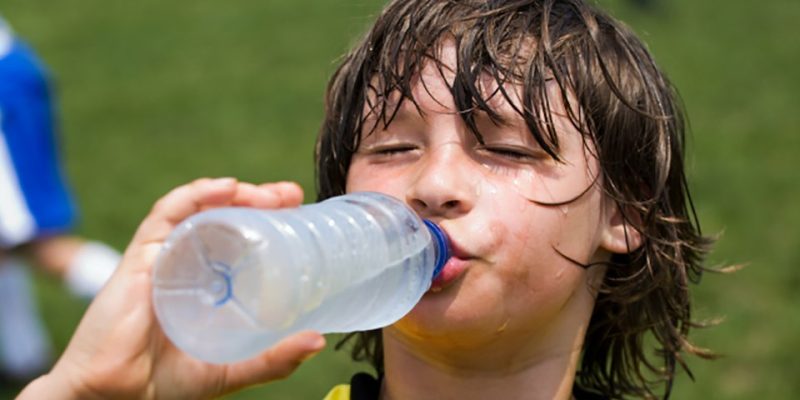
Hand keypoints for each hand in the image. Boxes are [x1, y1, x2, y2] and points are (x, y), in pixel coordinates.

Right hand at [19, 178, 325, 399]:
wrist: (117, 399)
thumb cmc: (166, 384)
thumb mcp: (232, 368)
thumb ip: (272, 359)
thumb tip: (317, 340)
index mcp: (208, 284)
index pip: (241, 239)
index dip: (270, 221)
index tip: (299, 212)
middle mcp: (188, 264)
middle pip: (225, 218)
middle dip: (260, 200)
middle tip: (291, 196)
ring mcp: (165, 257)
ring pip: (200, 209)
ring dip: (236, 193)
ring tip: (270, 194)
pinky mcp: (141, 257)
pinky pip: (166, 215)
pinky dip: (194, 194)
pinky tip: (225, 188)